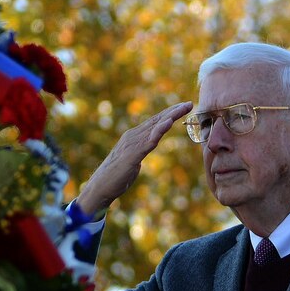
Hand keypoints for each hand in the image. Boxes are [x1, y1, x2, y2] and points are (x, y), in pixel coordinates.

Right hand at [73, 101, 193, 216]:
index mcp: (133, 137)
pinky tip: (168, 123)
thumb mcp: (133, 159)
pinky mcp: (132, 154)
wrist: (100, 187)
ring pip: (154, 127)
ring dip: (170, 116)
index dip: (169, 113)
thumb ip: (140, 149)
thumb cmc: (116, 176)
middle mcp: (132, 136)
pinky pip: (149, 140)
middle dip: (173, 111)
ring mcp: (132, 144)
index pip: (154, 122)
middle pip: (156, 120)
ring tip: (183, 108)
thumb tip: (147, 145)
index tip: (183, 107)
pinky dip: (159, 130)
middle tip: (189, 103)